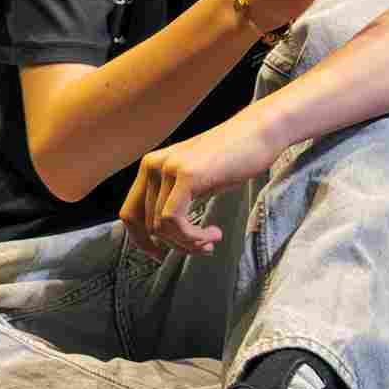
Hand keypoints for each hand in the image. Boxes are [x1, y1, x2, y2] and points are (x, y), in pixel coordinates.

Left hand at [118, 108, 279, 257]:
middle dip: (175, 245)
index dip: (140, 241)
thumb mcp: (195, 181)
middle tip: (203, 249)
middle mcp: (152, 164)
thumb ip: (175, 199)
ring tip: (211, 242)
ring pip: (160, 227)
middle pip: (146, 225)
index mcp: (150, 166)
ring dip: (188, 244)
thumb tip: (162, 237)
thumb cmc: (233, 159)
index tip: (160, 255)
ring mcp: (167, 168)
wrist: (259, 132)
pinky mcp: (186, 175)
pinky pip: (174, 221)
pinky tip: (214, 234)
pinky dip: (193, 237)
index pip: (129, 213)